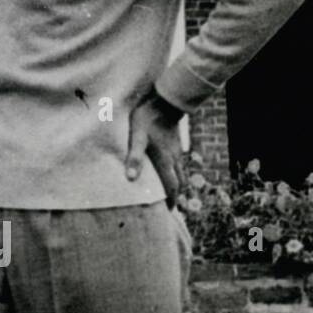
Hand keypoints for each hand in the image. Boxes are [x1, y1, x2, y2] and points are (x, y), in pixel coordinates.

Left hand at [125, 93, 184, 207]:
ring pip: (181, 173)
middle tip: (169, 206)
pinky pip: (179, 164)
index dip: (170, 201)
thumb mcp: (137, 136)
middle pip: (180, 183)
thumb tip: (130, 179)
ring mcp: (177, 151)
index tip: (167, 211)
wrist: (165, 100)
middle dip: (176, 196)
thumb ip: (134, 157)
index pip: (172, 187)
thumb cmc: (148, 117)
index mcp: (165, 161)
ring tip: (169, 192)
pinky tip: (168, 172)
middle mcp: (174, 159)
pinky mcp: (176, 144)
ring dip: (177, 185)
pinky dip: (176, 173)